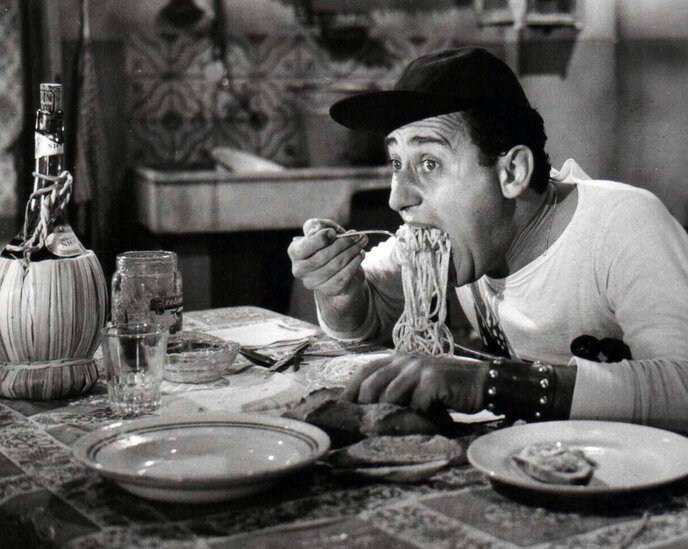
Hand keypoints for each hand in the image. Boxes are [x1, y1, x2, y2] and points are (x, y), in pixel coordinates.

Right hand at [288, 218, 368, 296]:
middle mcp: (299, 269)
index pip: (303, 248)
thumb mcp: (323, 229)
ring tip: (362, 242)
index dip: (319, 240)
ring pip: (335, 265)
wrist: (339, 267)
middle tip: (357, 235)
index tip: (333, 232)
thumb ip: (318, 225)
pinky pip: (344, 275)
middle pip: (322, 257)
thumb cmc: (329, 244)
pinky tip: (361, 254)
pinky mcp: (328, 290)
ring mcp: (313, 282)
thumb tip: (319, 231)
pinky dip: (355, 263)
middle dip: (342, 243)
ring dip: (352, 251)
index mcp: (295, 251)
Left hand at [342, 353, 489, 414]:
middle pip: (371, 383)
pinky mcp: (432, 381)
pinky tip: (426, 422)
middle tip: (364, 424)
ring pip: (390, 396)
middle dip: (365, 406)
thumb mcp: (418, 382)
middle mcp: (406, 359)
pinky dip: (418, 418)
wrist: (482, 383)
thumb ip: (397, 388)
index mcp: (399, 358)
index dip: (350, 389)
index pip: (365, 370)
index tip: (342, 408)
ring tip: (396, 427)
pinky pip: (415, 406)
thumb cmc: (448, 388)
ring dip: (393, 415)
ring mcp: (419, 368)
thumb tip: (368, 409)